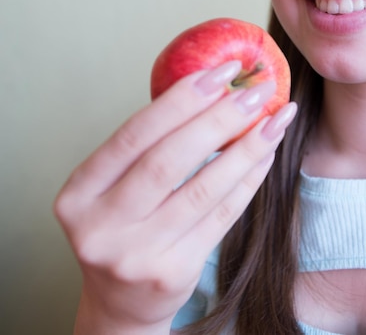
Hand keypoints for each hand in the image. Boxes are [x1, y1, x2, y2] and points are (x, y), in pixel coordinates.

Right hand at [54, 61, 296, 333]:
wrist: (122, 303)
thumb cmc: (123, 230)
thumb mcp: (114, 190)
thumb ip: (148, 149)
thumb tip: (212, 90)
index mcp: (79, 194)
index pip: (133, 136)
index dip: (180, 100)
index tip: (220, 72)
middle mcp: (101, 226)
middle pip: (168, 160)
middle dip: (219, 119)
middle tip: (256, 92)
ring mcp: (136, 254)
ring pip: (203, 189)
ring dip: (246, 148)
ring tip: (275, 120)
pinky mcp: (173, 273)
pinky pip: (222, 217)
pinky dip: (248, 180)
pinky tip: (266, 155)